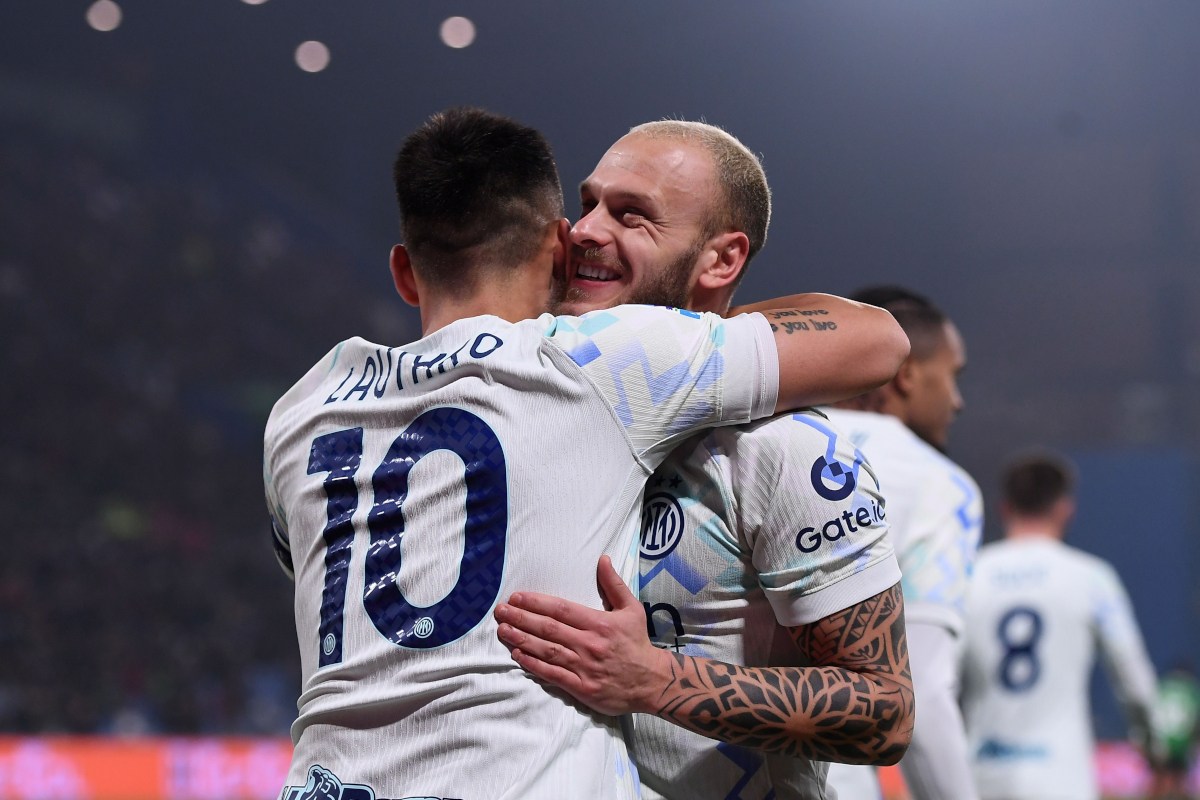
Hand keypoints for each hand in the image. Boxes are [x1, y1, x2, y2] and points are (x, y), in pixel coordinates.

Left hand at [494, 555, 670, 715]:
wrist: (652, 682)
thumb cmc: (637, 643)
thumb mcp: (631, 609)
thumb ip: (614, 584)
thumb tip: (603, 559)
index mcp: (599, 623)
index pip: (561, 609)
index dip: (537, 602)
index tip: (517, 597)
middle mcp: (589, 643)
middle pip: (549, 628)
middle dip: (522, 618)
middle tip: (500, 611)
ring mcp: (584, 667)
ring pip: (547, 650)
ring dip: (522, 639)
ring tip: (503, 630)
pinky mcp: (582, 687)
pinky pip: (552, 674)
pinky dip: (533, 664)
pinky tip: (518, 655)